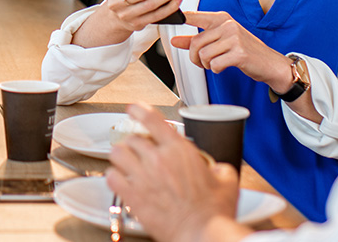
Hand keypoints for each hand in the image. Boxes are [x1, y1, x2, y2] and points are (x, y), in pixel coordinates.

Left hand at [107, 103, 243, 241]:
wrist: (201, 234)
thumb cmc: (213, 211)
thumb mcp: (225, 178)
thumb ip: (216, 165)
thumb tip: (215, 167)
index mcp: (178, 150)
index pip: (152, 119)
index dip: (139, 109)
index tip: (133, 108)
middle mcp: (157, 159)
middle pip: (133, 138)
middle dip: (135, 142)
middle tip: (138, 148)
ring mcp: (143, 178)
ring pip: (118, 154)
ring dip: (121, 155)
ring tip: (125, 160)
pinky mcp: (133, 198)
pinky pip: (111, 178)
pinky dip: (113, 176)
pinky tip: (119, 179)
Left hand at [170, 11, 290, 88]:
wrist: (269, 63)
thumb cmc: (244, 51)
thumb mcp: (220, 42)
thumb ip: (196, 40)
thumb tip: (175, 40)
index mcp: (221, 18)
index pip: (195, 15)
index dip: (181, 17)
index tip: (171, 16)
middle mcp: (227, 25)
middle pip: (196, 42)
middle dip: (195, 57)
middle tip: (203, 62)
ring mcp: (234, 38)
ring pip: (204, 54)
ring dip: (206, 65)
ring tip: (216, 63)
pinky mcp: (239, 53)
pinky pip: (214, 64)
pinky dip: (216, 69)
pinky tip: (224, 66)